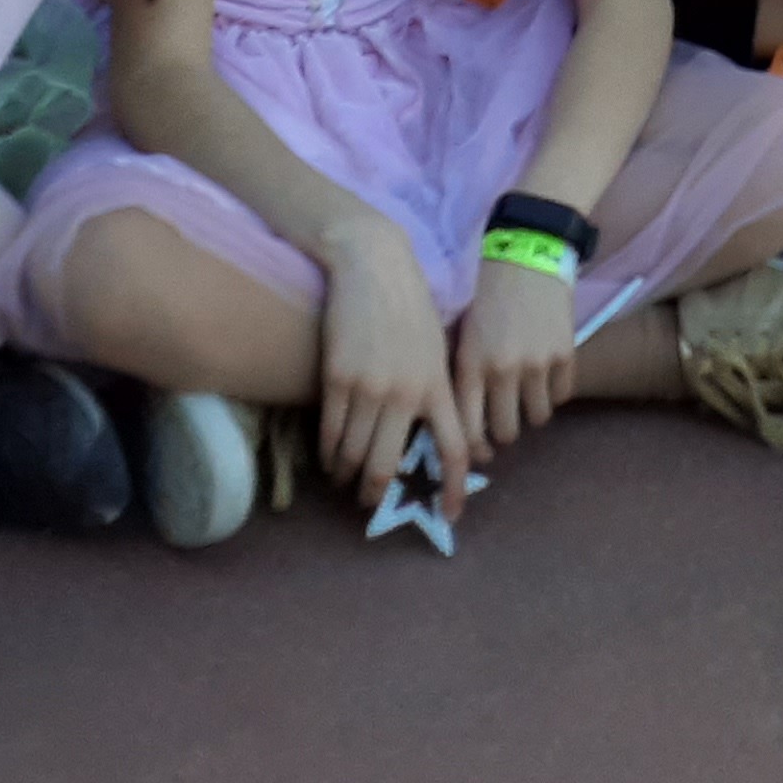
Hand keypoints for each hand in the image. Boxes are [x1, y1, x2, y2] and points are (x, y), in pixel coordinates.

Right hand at [316, 216, 468, 517]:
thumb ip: (439, 390)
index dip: (454, 489)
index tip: (451, 516)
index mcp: (439, 386)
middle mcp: (407, 393)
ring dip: (347, 474)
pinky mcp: (338, 377)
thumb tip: (439, 435)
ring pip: (355, 454)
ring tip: (344, 479)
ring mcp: (370, 387)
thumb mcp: (438, 348)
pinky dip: (328, 452)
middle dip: (377, 492)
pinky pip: (331, 432)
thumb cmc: (410, 305)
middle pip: (389, 464)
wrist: (373, 265)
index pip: (455, 450)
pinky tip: (328, 457)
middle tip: (369, 501)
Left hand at [450, 250, 578, 466]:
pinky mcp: (565, 354)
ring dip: (531, 412)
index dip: (475, 450)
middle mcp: (502, 369)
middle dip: (505, 431)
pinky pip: (562, 396)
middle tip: (505, 419)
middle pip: (506, 432)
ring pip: (537, 419)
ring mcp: (537, 363)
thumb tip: (459, 424)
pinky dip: (554, 392)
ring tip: (526, 395)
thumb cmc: (486, 296)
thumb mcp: (461, 335)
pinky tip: (545, 374)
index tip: (481, 452)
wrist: (527, 255)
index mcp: (469, 364)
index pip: (468, 429)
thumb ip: (460, 376)